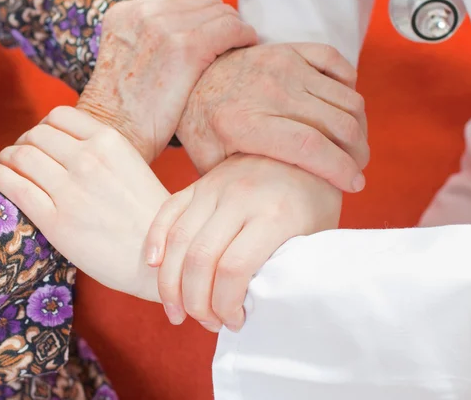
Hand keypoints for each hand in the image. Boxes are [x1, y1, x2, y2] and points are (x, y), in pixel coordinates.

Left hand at [0, 106, 167, 302]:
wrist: (158, 258)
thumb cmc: (147, 214)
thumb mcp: (131, 165)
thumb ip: (100, 150)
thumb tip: (62, 141)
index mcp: (111, 142)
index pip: (60, 115)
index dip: (44, 125)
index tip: (41, 139)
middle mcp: (89, 160)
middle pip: (36, 133)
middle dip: (24, 141)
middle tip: (22, 155)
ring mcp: (72, 191)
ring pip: (21, 156)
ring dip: (8, 156)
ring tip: (6, 164)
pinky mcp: (56, 222)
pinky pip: (15, 188)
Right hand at [77, 0, 256, 163]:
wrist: (113, 134)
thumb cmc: (123, 111)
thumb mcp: (125, 60)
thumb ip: (148, 39)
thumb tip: (184, 35)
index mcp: (125, 12)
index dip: (202, 12)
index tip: (213, 30)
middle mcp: (143, 12)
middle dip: (220, 17)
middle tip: (232, 38)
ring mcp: (163, 27)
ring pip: (219, 11)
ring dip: (234, 25)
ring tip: (241, 44)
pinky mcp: (185, 47)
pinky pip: (229, 28)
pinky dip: (243, 34)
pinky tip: (247, 46)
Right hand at [144, 154, 341, 331]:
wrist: (307, 149)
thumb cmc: (315, 200)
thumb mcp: (315, 236)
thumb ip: (286, 267)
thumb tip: (256, 307)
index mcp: (275, 215)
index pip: (234, 270)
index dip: (226, 305)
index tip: (235, 321)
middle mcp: (240, 197)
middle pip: (200, 259)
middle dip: (197, 302)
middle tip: (207, 321)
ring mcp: (216, 186)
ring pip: (178, 240)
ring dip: (170, 283)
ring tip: (177, 311)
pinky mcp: (201, 181)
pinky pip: (168, 211)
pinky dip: (155, 240)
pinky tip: (155, 266)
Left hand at [175, 43, 368, 191]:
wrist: (191, 76)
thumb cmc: (202, 125)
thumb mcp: (209, 160)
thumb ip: (242, 181)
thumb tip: (278, 202)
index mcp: (246, 123)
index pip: (310, 146)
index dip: (341, 168)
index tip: (354, 184)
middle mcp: (269, 91)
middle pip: (338, 123)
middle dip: (358, 152)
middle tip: (355, 168)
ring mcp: (282, 65)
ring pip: (345, 97)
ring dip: (358, 125)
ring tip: (351, 145)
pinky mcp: (289, 50)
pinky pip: (336, 61)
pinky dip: (349, 85)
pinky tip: (340, 108)